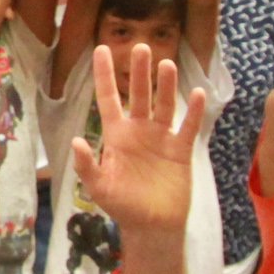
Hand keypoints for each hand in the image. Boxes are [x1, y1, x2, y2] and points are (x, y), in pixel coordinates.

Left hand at [67, 43, 206, 235]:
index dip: (105, 74)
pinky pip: (188, 126)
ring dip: (165, 85)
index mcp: (116, 135)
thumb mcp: (99, 187)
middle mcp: (138, 130)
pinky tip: (197, 93)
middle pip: (139, 94)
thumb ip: (86, 164)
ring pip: (163, 104)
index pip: (109, 98)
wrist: (152, 227)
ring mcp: (161, 138)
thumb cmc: (122, 206)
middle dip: (139, 71)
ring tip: (166, 64)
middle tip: (140, 46)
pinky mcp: (180, 150)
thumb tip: (76, 140)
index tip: (101, 48)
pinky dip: (193, 111)